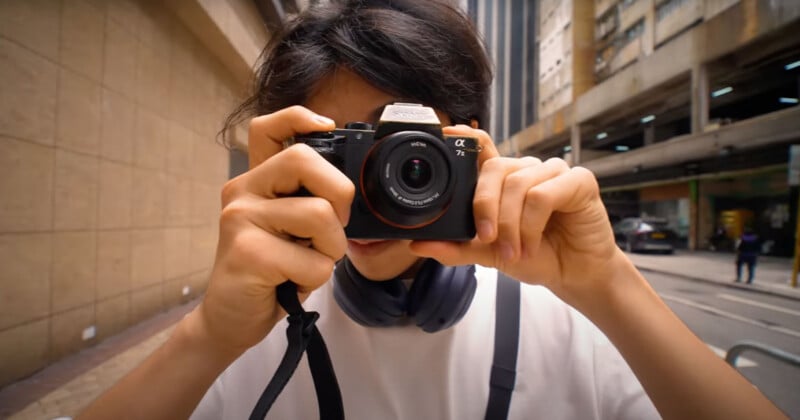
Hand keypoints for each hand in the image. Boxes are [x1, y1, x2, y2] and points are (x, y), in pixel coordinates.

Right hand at [194, 106, 353, 354]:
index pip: (268, 128)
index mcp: (256, 181)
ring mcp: (241, 219)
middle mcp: (243, 191)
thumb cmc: (270, 272)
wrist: (231, 318)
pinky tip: (292, 282)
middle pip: (306, 160)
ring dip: (331, 249)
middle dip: (339, 195)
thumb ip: (307, 201)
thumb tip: (350, 188)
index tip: (327, 125)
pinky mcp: (248, 253)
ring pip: (319, 214)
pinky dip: (316, 277)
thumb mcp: (290, 228)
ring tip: (307, 263)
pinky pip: (313, 260)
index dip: (299, 116)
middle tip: (329, 229)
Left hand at [410, 125, 622, 304]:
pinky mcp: (579, 181)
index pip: (482, 146)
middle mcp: (528, 170)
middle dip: (484, 206)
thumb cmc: (536, 256)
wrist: (574, 275)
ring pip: (518, 184)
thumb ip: (456, 247)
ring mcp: (554, 172)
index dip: (464, 137)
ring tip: (514, 252)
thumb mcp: (488, 254)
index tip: (445, 134)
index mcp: (505, 179)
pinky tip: (533, 243)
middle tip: (487, 239)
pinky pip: (544, 194)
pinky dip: (532, 224)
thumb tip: (419, 245)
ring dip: (511, 225)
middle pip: (494, 168)